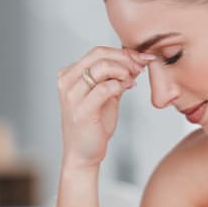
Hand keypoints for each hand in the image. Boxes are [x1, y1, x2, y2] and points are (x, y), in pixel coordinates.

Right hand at [56, 46, 154, 168]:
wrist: (83, 154)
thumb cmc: (92, 126)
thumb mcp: (105, 96)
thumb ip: (115, 77)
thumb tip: (134, 60)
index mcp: (69, 75)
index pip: (97, 52)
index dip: (122, 52)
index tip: (141, 58)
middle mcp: (67, 82)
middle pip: (99, 55)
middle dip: (125, 58)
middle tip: (140, 67)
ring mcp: (72, 96)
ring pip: (102, 67)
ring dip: (124, 71)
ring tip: (132, 80)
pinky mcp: (81, 110)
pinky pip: (105, 88)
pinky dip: (120, 85)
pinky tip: (127, 89)